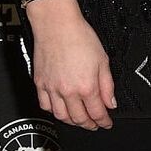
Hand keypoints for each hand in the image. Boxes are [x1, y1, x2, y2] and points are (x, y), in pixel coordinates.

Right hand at [25, 0, 115, 129]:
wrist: (57, 25)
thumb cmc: (80, 37)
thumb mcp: (103, 60)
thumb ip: (107, 85)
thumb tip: (110, 103)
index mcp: (86, 86)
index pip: (96, 112)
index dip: (103, 121)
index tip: (106, 123)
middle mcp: (67, 90)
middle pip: (78, 118)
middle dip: (89, 125)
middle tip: (95, 125)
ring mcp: (51, 88)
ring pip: (60, 116)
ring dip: (71, 121)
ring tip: (79, 120)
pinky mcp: (40, 83)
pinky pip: (45, 105)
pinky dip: (53, 111)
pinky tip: (60, 109)